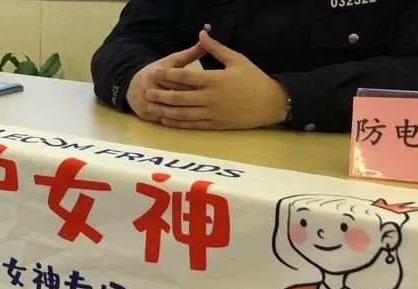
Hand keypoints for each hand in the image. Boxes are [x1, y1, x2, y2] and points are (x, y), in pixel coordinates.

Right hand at [126, 43, 205, 121]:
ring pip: (171, 110)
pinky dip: (178, 121)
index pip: (179, 79)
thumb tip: (205, 40)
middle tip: (211, 101)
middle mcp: (150, 88)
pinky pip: (166, 120)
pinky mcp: (147, 116)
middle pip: (175, 95)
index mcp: (156, 72)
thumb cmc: (159, 72)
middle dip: (193, 98)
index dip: (196, 83)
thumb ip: (189, 54)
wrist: (133, 87)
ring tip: (204, 112)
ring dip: (187, 112)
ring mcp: (147, 103)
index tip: (210, 86)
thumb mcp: (171, 62)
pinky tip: (192, 121)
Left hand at [146, 30, 287, 129]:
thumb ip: (216, 48)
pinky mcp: (216, 125)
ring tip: (152, 108)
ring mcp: (213, 113)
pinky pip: (193, 125)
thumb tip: (201, 34)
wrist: (270, 103)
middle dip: (161, 95)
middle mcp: (211, 98)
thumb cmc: (254, 78)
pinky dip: (179, 123)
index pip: (185, 77)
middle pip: (179, 97)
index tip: (155, 73)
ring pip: (184, 114)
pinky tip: (168, 121)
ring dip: (165, 111)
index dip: (168, 75)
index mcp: (215, 80)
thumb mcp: (236, 59)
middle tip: (147, 93)